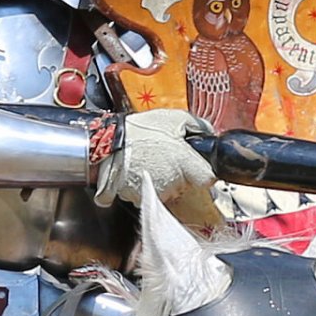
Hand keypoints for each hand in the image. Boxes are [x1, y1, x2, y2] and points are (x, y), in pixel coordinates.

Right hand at [91, 109, 222, 229]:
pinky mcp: (137, 198)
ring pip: (166, 191)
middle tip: (166, 156)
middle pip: (185, 186)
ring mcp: (155, 193)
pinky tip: (137, 169)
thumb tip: (209, 131)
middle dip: (180, 174)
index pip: (208, 179)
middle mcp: (173, 183)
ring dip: (162, 180)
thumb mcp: (174, 118)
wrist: (106, 142)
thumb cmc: (140, 130)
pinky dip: (143, 185)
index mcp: (185, 165)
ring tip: (149, 161)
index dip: (204, 171)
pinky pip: (146, 194)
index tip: (198, 165)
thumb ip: (197, 125)